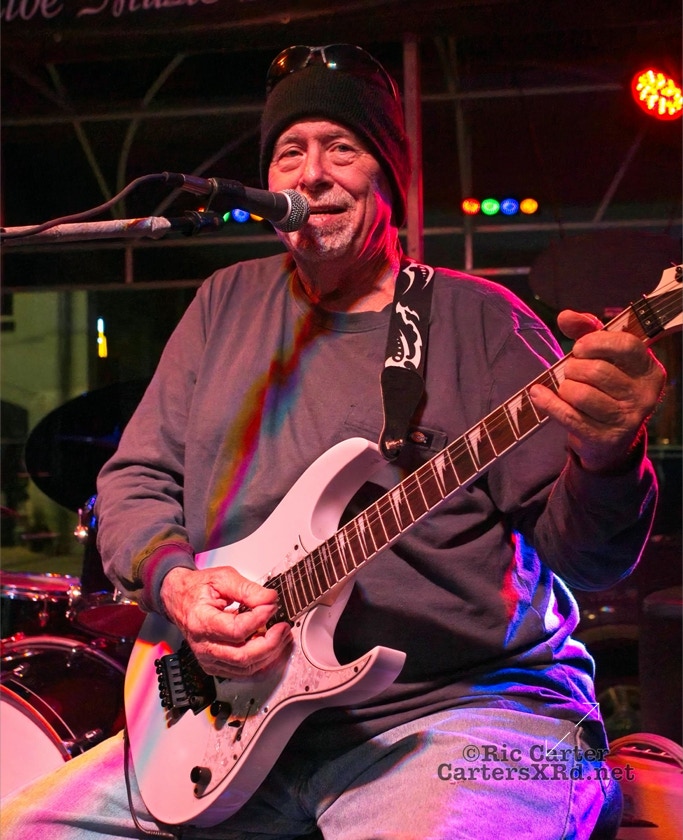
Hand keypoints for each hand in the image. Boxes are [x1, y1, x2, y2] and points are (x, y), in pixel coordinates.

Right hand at [160, 565, 291, 678]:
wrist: (178, 599)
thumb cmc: (197, 589)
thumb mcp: (222, 578)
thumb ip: (247, 588)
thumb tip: (269, 599)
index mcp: (201, 622)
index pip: (236, 630)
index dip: (259, 619)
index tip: (271, 606)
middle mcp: (203, 646)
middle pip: (242, 657)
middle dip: (270, 644)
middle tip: (283, 627)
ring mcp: (209, 659)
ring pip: (245, 668)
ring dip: (270, 655)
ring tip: (283, 636)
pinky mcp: (216, 665)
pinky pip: (243, 672)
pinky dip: (262, 662)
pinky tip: (273, 648)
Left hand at [530, 309, 665, 472]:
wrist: (609, 440)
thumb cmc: (605, 389)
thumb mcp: (603, 357)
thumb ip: (587, 332)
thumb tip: (565, 316)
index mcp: (649, 371)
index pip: (626, 345)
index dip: (597, 342)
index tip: (579, 347)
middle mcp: (644, 396)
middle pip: (597, 371)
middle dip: (574, 368)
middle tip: (571, 372)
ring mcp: (626, 420)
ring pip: (581, 394)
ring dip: (565, 388)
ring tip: (567, 389)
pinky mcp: (605, 439)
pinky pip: (568, 415)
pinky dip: (548, 402)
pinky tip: (539, 394)